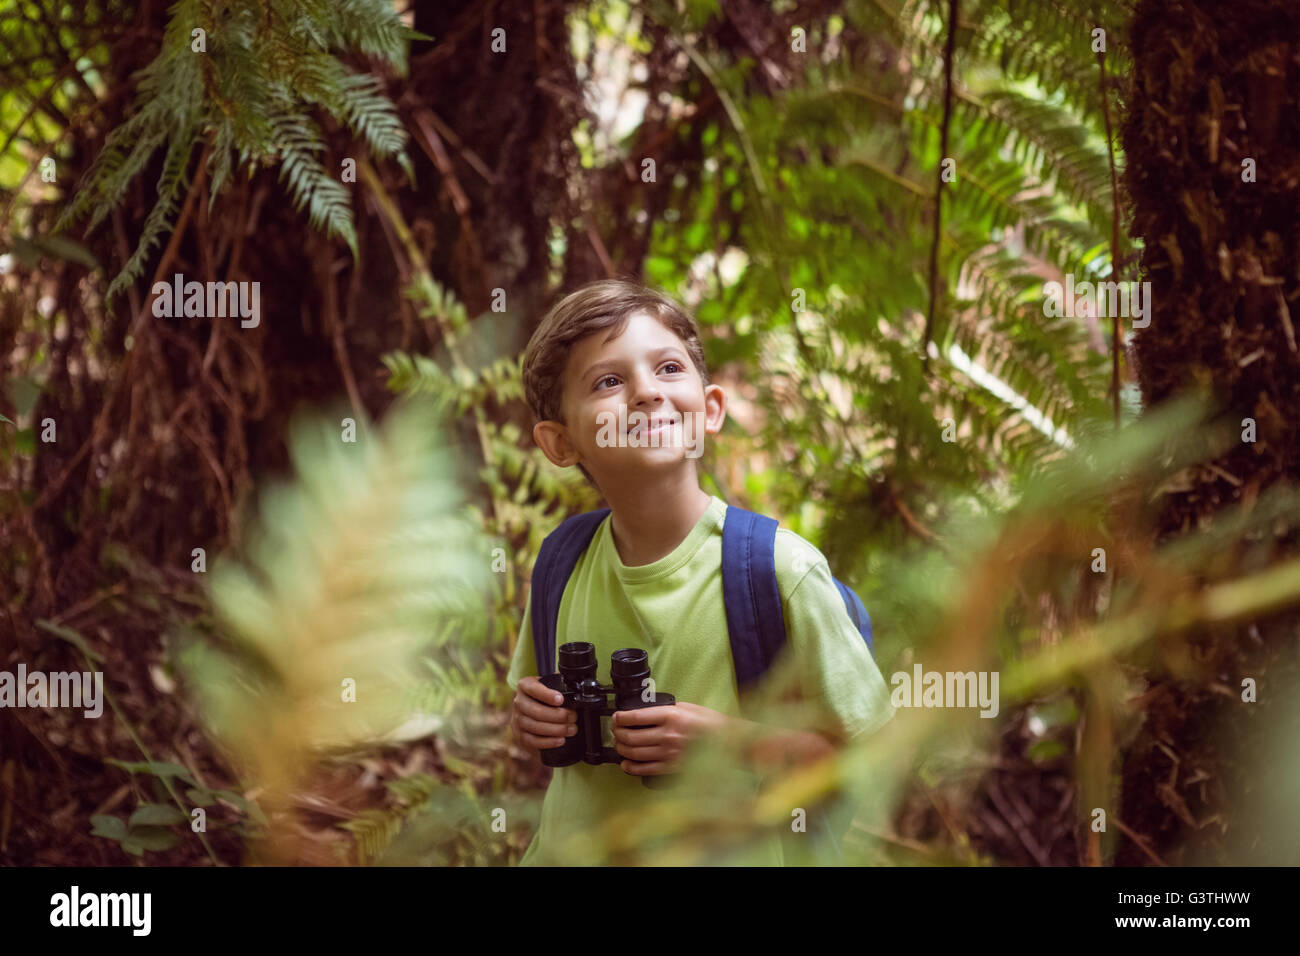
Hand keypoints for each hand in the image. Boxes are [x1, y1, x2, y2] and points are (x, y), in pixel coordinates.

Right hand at [510, 676, 576, 755]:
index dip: (546, 694)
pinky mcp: (521, 736)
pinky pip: (533, 741)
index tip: (560, 699)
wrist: (531, 714)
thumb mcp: (549, 686)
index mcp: (525, 686)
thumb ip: (560, 684)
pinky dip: (548, 742)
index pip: (532, 688)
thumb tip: (576, 687)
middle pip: (535, 711)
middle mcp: (519, 702)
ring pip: (535, 726)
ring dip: (556, 729)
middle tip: (573, 717)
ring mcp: (517, 720)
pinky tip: (560, 740)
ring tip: (571, 729)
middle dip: (557, 715)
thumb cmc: (545, 698)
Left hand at [611, 701, 729, 775]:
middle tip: (615, 731)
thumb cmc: (709, 723)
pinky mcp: (671, 767)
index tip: (616, 717)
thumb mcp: (686, 707)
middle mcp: (667, 735)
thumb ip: (664, 710)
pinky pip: (644, 769)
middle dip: (618, 734)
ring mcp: (668, 753)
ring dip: (621, 749)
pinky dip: (630, 767)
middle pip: (630, 737)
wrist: (726, 742)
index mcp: (670, 716)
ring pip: (634, 753)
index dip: (620, 718)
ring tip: (619, 745)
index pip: (635, 717)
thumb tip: (644, 714)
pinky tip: (625, 764)